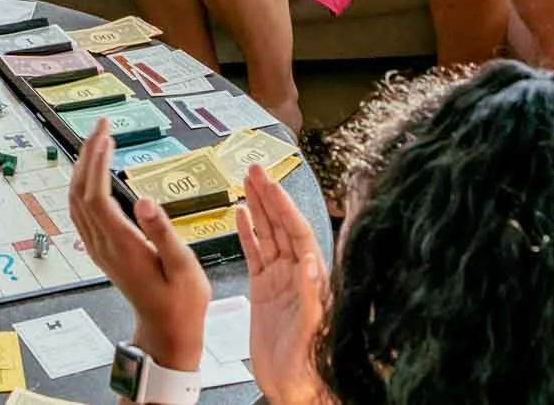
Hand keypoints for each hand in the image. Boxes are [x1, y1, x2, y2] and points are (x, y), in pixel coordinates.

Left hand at [69, 120, 210, 369]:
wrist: (167, 333)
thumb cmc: (181, 302)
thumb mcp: (182, 266)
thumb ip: (162, 232)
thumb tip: (142, 200)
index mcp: (121, 245)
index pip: (96, 195)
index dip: (98, 162)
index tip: (108, 135)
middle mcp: (103, 245)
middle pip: (80, 192)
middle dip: (88, 154)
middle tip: (102, 124)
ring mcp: (99, 249)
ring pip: (76, 202)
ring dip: (83, 167)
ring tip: (98, 139)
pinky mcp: (103, 252)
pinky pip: (82, 212)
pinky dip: (85, 185)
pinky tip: (96, 172)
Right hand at [237, 163, 332, 404]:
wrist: (292, 387)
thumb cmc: (309, 364)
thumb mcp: (312, 330)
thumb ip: (311, 295)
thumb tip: (310, 260)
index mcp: (312, 278)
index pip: (298, 233)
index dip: (285, 208)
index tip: (271, 185)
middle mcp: (296, 273)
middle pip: (281, 226)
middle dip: (268, 197)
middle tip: (254, 170)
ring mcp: (278, 280)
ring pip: (266, 235)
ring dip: (257, 208)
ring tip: (246, 182)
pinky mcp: (262, 291)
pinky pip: (254, 255)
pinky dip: (247, 234)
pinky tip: (240, 214)